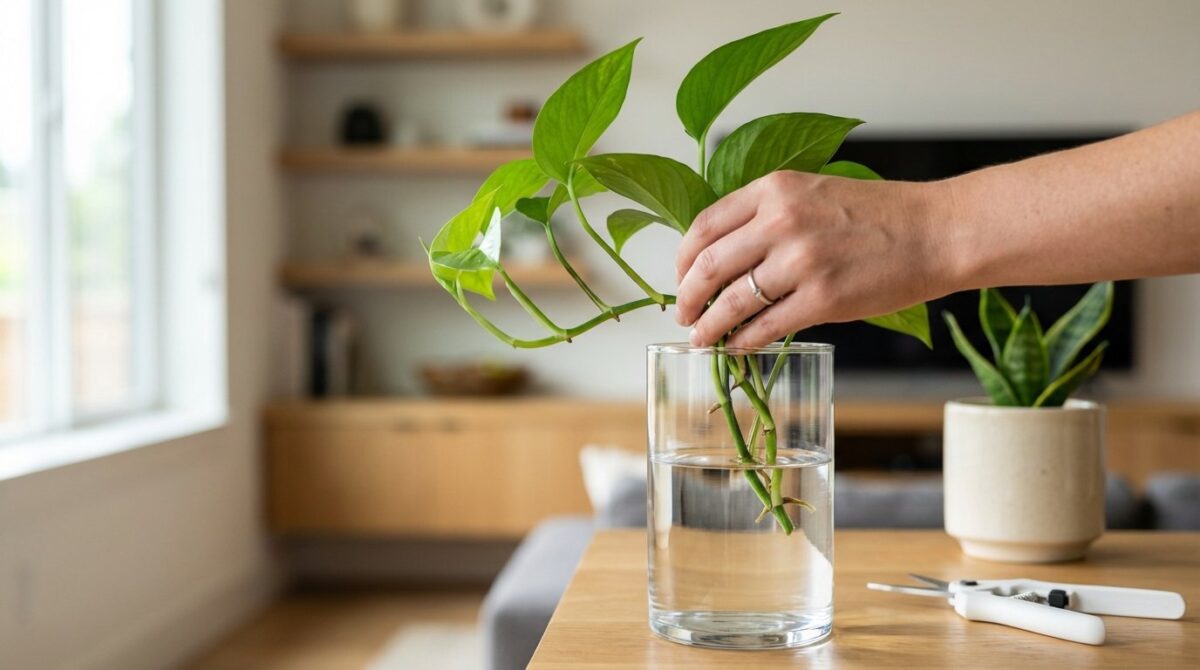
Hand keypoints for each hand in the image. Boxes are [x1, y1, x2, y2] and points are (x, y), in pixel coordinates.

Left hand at [675, 170, 952, 347]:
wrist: (936, 231)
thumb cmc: (877, 214)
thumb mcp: (812, 193)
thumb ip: (766, 215)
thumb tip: (720, 257)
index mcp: (774, 188)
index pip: (704, 226)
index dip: (682, 259)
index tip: (680, 278)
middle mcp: (781, 220)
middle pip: (708, 266)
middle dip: (686, 297)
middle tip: (682, 315)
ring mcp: (801, 261)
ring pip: (731, 302)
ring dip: (709, 327)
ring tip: (702, 339)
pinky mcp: (823, 299)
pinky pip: (765, 327)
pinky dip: (743, 342)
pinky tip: (737, 347)